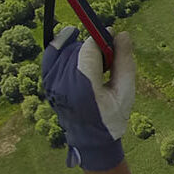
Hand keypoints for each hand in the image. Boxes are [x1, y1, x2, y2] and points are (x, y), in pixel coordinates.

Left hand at [42, 27, 134, 170]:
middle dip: (94, 46)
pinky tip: (70, 37)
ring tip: (97, 64)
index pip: (88, 51)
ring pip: (66, 51)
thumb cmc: (112, 116)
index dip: (101, 38)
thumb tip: (122, 34)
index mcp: (84, 88)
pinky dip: (61, 46)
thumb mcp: (126, 91)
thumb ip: (124, 61)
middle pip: (78, 49)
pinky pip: (51, 56)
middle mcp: (62, 84)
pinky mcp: (47, 83)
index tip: (114, 33)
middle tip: (110, 57)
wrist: (91, 139)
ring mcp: (51, 84)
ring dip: (82, 50)